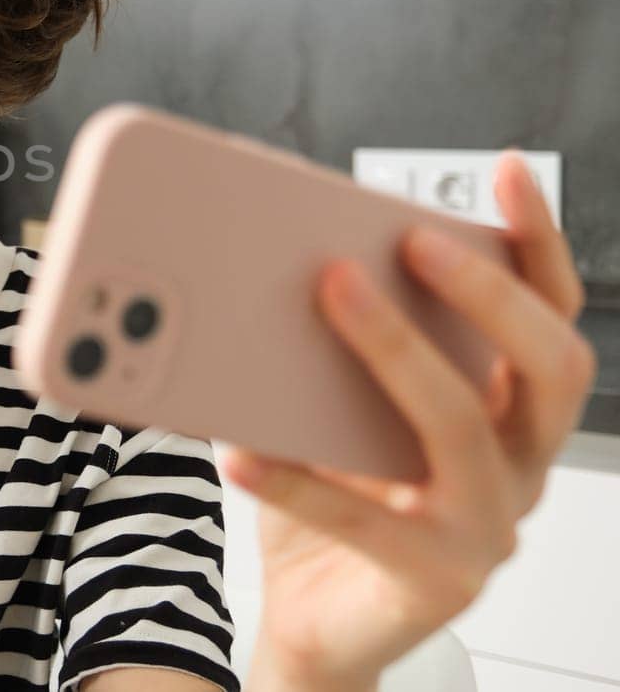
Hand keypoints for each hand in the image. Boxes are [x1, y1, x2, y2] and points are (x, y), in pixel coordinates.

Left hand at [222, 150, 594, 689]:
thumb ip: (333, 334)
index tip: (501, 172)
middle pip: (547, 363)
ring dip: (396, 349)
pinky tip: (239, 447)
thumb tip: (274, 231)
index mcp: (507, 408)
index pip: (548, 311)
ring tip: (328, 291)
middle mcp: (518, 462)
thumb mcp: (339, 403)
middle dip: (485, 291)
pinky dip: (296, 478)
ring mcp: (486, 525)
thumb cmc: (334, 494)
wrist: (316, 616)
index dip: (535, 241)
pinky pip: (363, 518)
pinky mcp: (434, 578)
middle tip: (411, 239)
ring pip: (462, 425)